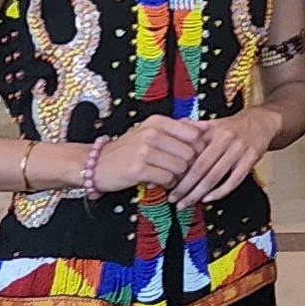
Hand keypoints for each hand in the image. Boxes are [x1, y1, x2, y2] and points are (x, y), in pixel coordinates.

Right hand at [79, 112, 207, 198]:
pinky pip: (168, 179)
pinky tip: (159, 182)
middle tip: (179, 171)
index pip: (195, 135)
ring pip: (181, 167)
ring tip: (167, 176)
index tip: (192, 157)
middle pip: (190, 153)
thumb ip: (179, 128)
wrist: (96, 164)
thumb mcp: (152, 132)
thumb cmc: (129, 149)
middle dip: (189, 166)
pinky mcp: (138, 168)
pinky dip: (168, 184)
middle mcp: (152, 132)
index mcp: (158, 121)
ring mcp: (144, 150)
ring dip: (178, 177)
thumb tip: (208, 126)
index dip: (199, 149)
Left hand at [157, 104, 280, 203]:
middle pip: (202, 168)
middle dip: (186, 187)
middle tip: (174, 199)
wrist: (262, 121)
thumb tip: (172, 129)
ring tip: (186, 203)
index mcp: (213, 131)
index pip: (192, 155)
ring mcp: (240, 150)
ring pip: (215, 177)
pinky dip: (220, 191)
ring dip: (198, 193)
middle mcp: (226, 140)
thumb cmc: (234, 126)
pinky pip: (234, 180)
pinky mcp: (251, 159)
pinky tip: (208, 198)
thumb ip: (193, 127)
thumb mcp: (213, 123)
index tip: (166, 184)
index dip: (178, 172)